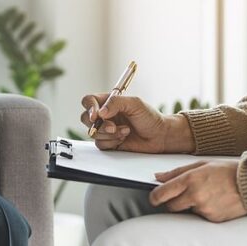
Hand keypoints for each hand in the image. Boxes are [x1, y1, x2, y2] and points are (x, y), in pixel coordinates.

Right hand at [80, 94, 194, 153]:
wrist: (160, 136)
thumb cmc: (150, 118)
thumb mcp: (135, 103)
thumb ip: (116, 103)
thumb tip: (100, 111)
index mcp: (109, 102)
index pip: (89, 101)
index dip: (90, 108)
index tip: (96, 116)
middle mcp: (105, 115)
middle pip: (86, 118)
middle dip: (99, 125)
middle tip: (112, 127)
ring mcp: (105, 130)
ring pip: (93, 133)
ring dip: (109, 134)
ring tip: (125, 131)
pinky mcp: (109, 142)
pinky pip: (100, 144)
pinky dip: (112, 142)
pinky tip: (124, 138)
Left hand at [150, 160, 246, 222]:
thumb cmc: (228, 171)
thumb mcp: (201, 164)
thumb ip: (177, 172)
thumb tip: (157, 177)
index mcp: (190, 179)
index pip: (162, 194)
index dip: (155, 197)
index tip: (154, 198)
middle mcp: (196, 195)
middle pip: (171, 206)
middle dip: (172, 202)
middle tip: (182, 196)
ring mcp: (205, 209)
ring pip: (186, 212)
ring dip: (190, 206)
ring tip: (206, 195)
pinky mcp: (213, 219)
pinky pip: (200, 217)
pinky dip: (204, 211)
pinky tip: (215, 201)